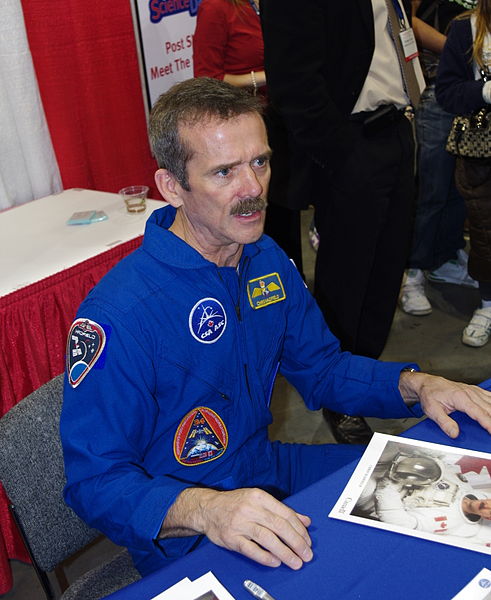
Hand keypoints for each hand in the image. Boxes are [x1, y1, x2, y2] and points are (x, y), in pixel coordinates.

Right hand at [197, 487, 312, 568]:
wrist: (208, 508)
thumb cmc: (235, 504)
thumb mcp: (258, 500)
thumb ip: (282, 510)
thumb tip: (305, 521)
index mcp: (259, 497)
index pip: (285, 514)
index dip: (299, 529)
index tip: (307, 541)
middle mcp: (250, 508)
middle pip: (279, 526)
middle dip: (296, 542)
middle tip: (306, 554)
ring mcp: (240, 523)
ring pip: (267, 538)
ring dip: (285, 552)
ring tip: (295, 562)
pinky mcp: (231, 538)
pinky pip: (251, 549)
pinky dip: (265, 557)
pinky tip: (275, 562)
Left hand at [399, 371, 490, 437]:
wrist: (428, 383)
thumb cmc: (430, 394)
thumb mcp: (432, 410)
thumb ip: (444, 423)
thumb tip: (454, 433)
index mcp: (460, 398)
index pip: (479, 413)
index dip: (488, 424)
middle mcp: (469, 393)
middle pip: (489, 408)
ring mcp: (473, 391)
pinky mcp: (475, 390)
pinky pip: (489, 396)